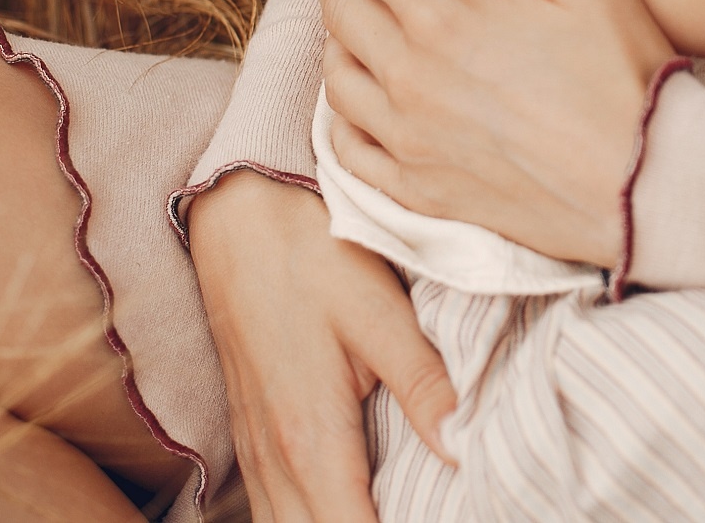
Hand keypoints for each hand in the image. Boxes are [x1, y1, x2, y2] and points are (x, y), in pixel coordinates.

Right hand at [188, 170, 456, 521]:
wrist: (237, 212)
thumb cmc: (311, 255)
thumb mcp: (379, 313)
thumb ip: (425, 385)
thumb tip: (468, 447)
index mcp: (311, 438)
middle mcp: (275, 458)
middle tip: (422, 516)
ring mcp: (254, 448)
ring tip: (389, 514)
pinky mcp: (249, 430)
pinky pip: (270, 506)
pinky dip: (303, 521)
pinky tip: (335, 511)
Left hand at [316, 0, 674, 266]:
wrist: (647, 185)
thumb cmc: (625, 76)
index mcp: (444, 20)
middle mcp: (411, 80)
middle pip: (345, 13)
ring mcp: (411, 141)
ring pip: (339, 81)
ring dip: (332, 40)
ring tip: (341, 19)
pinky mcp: (423, 191)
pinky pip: (352, 152)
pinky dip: (339, 120)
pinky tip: (350, 106)